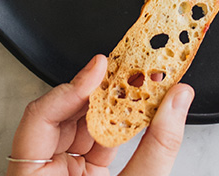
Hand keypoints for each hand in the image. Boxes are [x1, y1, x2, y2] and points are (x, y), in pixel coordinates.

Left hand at [6, 54, 193, 174]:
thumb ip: (155, 151)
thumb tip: (178, 103)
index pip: (40, 118)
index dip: (70, 88)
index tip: (100, 68)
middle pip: (62, 117)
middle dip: (98, 92)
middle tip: (130, 69)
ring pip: (80, 127)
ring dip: (112, 106)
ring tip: (139, 86)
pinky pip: (94, 143)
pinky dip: (117, 128)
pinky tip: (138, 114)